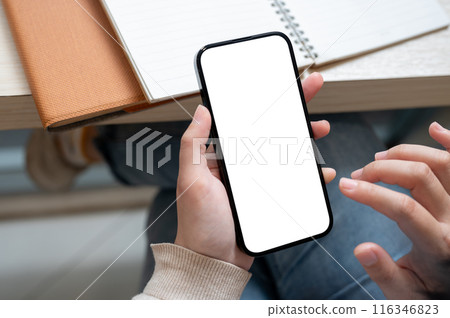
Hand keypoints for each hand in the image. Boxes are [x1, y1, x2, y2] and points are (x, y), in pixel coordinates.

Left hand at [175, 72, 334, 269]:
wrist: (214, 261)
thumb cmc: (199, 224)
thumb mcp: (191, 181)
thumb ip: (193, 146)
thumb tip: (200, 110)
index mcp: (221, 155)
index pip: (244, 120)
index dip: (262, 100)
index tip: (278, 83)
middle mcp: (241, 164)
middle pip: (269, 131)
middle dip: (291, 110)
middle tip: (309, 91)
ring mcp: (257, 181)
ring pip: (285, 152)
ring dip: (304, 138)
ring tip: (320, 128)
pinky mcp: (269, 197)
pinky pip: (292, 180)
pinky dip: (308, 173)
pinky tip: (321, 170)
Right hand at [340, 122, 449, 298]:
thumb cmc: (431, 291)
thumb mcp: (404, 294)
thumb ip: (383, 273)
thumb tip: (362, 249)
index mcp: (440, 245)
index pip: (403, 208)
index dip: (371, 193)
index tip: (346, 186)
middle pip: (420, 177)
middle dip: (382, 170)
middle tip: (359, 174)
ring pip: (442, 163)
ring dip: (406, 153)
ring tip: (380, 158)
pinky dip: (449, 143)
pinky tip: (435, 130)